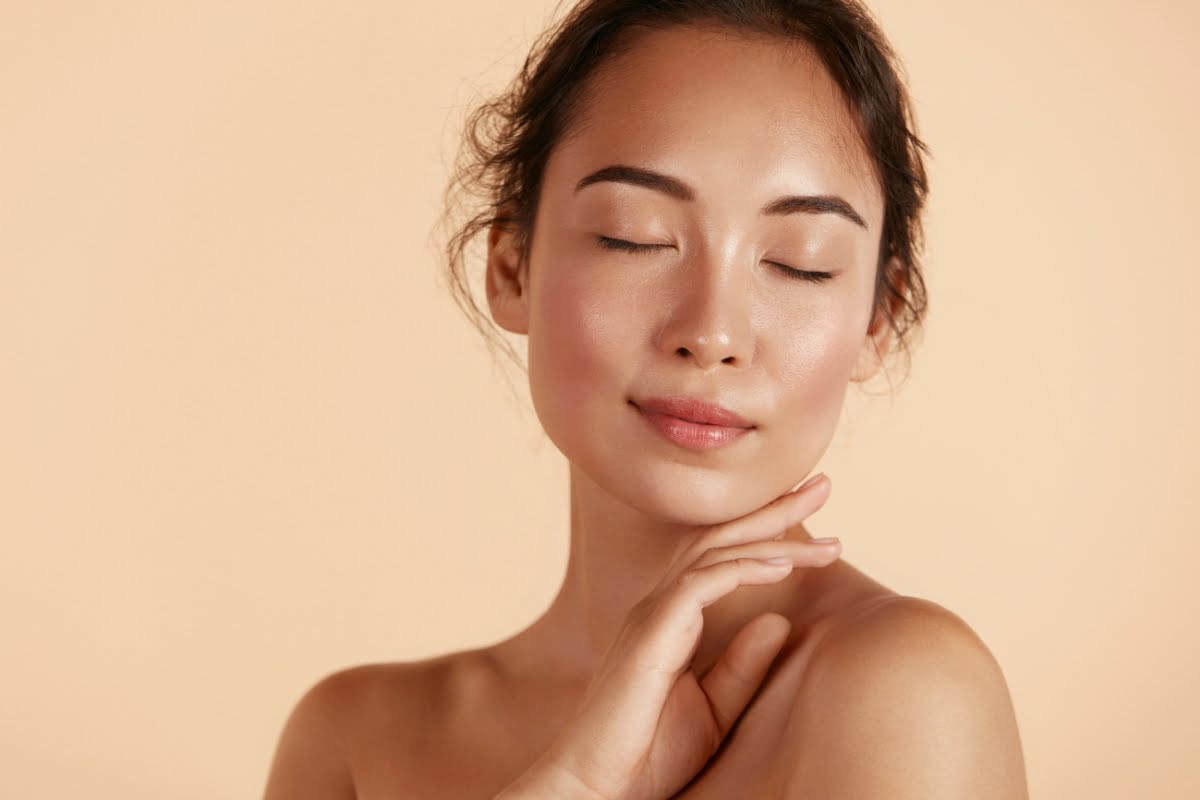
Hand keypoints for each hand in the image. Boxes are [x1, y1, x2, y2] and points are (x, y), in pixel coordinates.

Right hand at [498, 473, 839, 799]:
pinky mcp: (652, 632)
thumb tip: (781, 620)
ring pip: (717, 552)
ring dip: (772, 534)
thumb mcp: (715, 709)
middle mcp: (660, 606)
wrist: (599, 788)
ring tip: (821, 524)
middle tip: (823, 485)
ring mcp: (653, 614)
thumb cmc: (648, 756)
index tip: (821, 524)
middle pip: (722, 538)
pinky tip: (783, 563)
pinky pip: (703, 583)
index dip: (769, 533)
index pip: (723, 558)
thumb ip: (744, 664)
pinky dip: (744, 567)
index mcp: (672, 620)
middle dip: (774, 509)